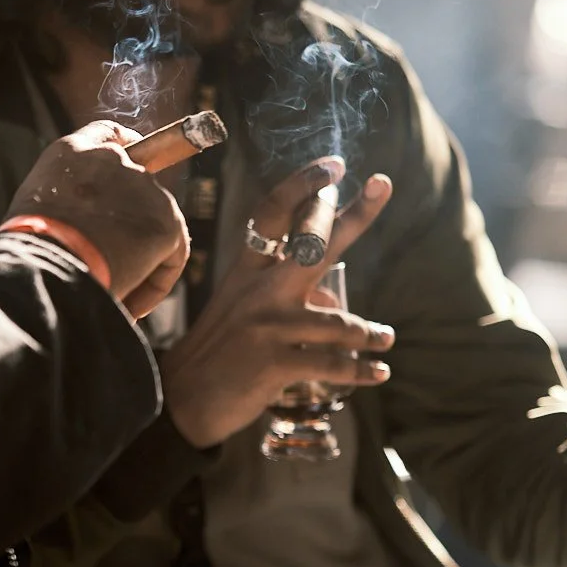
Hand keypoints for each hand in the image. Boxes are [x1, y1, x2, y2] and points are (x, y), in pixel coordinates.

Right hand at [7, 120, 190, 316]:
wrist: (41, 269)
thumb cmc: (26, 257)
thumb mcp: (36, 216)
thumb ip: (66, 207)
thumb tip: (86, 233)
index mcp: (71, 153)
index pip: (108, 135)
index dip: (126, 144)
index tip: (136, 149)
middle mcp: (111, 158)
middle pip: (139, 184)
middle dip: (131, 222)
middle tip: (113, 261)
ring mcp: (143, 186)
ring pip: (153, 228)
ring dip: (137, 262)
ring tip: (109, 294)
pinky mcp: (167, 220)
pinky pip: (170, 258)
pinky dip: (152, 286)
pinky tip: (127, 306)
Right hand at [159, 160, 396, 448]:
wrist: (180, 401)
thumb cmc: (219, 355)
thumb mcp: (241, 312)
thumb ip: (284, 296)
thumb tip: (335, 296)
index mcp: (247, 272)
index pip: (274, 216)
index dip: (302, 186)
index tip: (333, 165)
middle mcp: (259, 290)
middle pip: (314, 243)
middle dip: (353, 213)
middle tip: (384, 185)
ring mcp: (268, 325)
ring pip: (338, 321)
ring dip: (369, 332)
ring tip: (385, 339)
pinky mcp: (275, 361)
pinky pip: (333, 364)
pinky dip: (361, 370)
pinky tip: (379, 372)